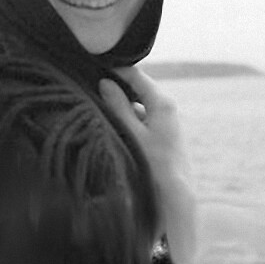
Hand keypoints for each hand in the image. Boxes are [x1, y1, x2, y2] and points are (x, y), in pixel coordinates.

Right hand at [99, 67, 195, 263]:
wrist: (176, 196)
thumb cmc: (154, 165)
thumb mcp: (131, 133)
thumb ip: (118, 106)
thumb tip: (105, 82)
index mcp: (163, 102)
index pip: (135, 74)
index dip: (114, 70)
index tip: (92, 67)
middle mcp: (167, 106)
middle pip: (136, 88)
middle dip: (114, 87)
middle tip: (89, 86)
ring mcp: (165, 120)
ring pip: (136, 103)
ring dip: (118, 104)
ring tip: (95, 105)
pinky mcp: (161, 132)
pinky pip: (140, 116)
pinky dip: (126, 117)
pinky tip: (109, 124)